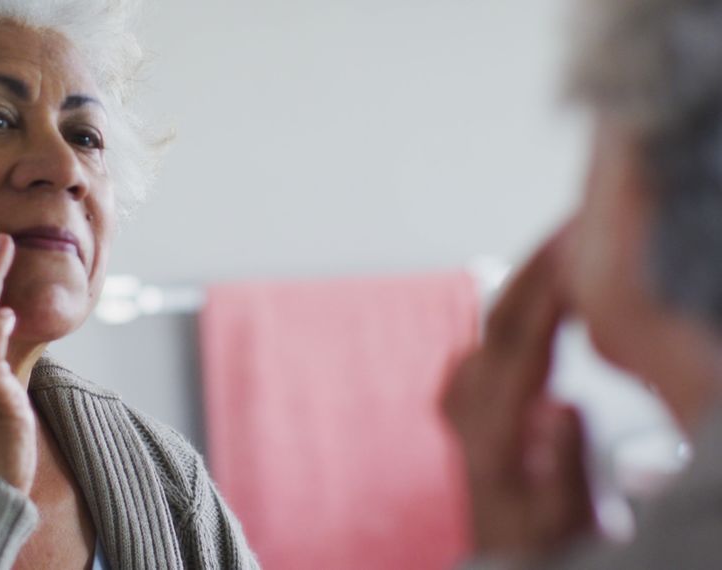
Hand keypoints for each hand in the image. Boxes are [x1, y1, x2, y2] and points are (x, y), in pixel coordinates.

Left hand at [441, 236, 593, 559]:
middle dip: (538, 267)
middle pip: (500, 319)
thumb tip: (567, 401)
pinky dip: (516, 301)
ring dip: (528, 279)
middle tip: (577, 222)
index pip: (520, 341)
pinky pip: (488, 332)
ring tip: (568, 242)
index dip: (549, 288)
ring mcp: (458, 396)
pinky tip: (534, 280)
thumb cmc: (544, 536)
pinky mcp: (461, 394)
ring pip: (491, 320)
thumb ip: (570, 463)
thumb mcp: (567, 518)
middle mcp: (464, 405)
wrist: (506, 552)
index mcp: (492, 429)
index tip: (577, 242)